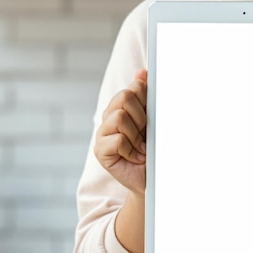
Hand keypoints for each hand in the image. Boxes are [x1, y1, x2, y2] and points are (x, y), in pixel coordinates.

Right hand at [94, 69, 146, 195]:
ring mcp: (102, 133)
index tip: (150, 119)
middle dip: (140, 117)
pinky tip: (133, 158)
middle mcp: (109, 117)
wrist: (150, 179)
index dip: (145, 101)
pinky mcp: (100, 150)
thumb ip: (146, 98)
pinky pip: (118, 139)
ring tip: (140, 148)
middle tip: (144, 135)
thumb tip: (143, 72)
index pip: (133, 88)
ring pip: (120, 117)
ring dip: (135, 135)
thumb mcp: (153, 122)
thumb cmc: (153, 151)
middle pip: (124, 97)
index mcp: (122, 107)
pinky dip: (130, 150)